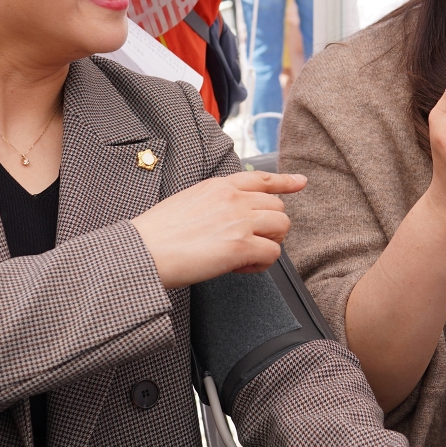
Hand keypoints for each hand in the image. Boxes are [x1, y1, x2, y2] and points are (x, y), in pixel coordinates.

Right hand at [130, 170, 305, 287]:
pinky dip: (261, 264)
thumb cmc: (157, 234)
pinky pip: (273, 253)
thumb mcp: (187, 202)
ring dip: (270, 242)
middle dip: (270, 226)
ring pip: (282, 227)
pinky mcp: (241, 247)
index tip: (300, 182)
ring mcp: (239, 221)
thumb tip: (228, 220)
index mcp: (219, 186)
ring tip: (246, 255)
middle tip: (250, 242)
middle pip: (278, 207)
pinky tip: (241, 267)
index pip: (262, 178)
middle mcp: (234, 199)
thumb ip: (214, 204)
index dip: (286, 182)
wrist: (144, 251)